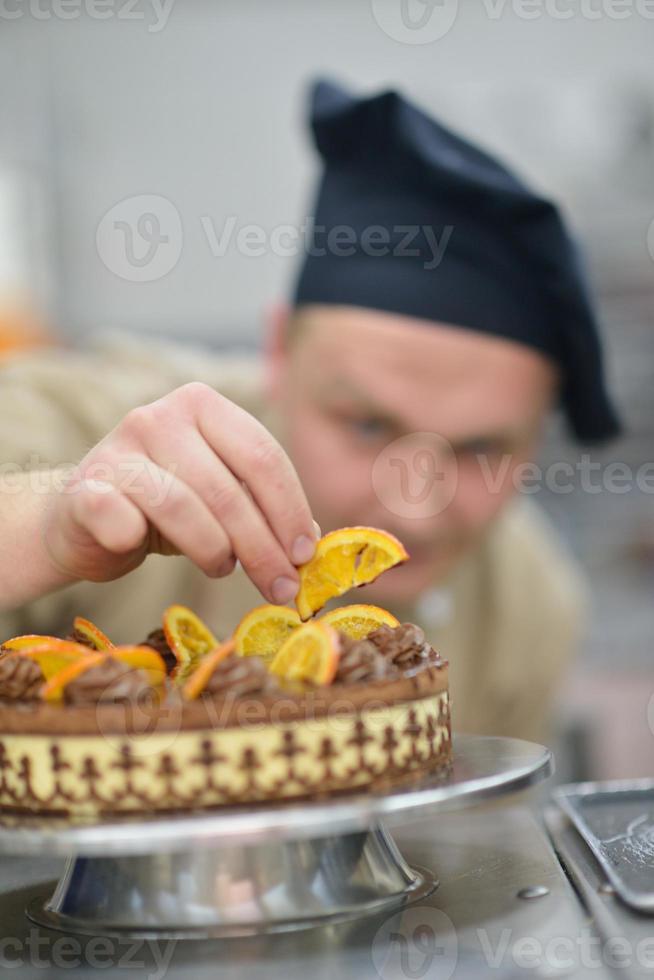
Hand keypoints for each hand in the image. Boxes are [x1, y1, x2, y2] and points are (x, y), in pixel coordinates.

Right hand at [42, 383, 318, 603]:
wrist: (83, 516)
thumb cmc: (163, 506)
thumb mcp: (219, 499)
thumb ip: (262, 509)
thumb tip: (310, 544)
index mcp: (203, 405)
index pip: (262, 456)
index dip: (290, 510)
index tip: (305, 556)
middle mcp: (158, 416)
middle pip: (228, 488)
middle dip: (262, 547)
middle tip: (281, 588)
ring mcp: (118, 448)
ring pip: (183, 506)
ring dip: (213, 551)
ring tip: (221, 569)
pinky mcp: (84, 487)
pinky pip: (117, 514)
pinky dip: (131, 534)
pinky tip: (139, 546)